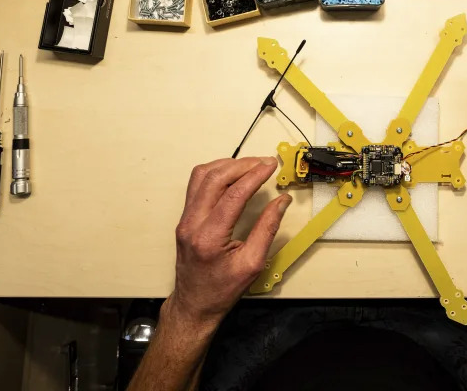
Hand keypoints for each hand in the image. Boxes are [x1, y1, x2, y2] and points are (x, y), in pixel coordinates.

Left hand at [164, 157, 291, 330]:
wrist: (195, 304)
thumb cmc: (222, 290)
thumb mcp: (252, 264)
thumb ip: (267, 229)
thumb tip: (281, 202)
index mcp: (209, 237)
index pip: (233, 195)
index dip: (254, 176)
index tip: (270, 166)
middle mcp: (192, 224)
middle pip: (214, 178)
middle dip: (242, 165)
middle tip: (263, 162)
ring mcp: (185, 219)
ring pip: (201, 176)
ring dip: (226, 166)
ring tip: (250, 165)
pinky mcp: (185, 218)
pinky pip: (196, 185)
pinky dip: (215, 173)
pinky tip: (232, 175)